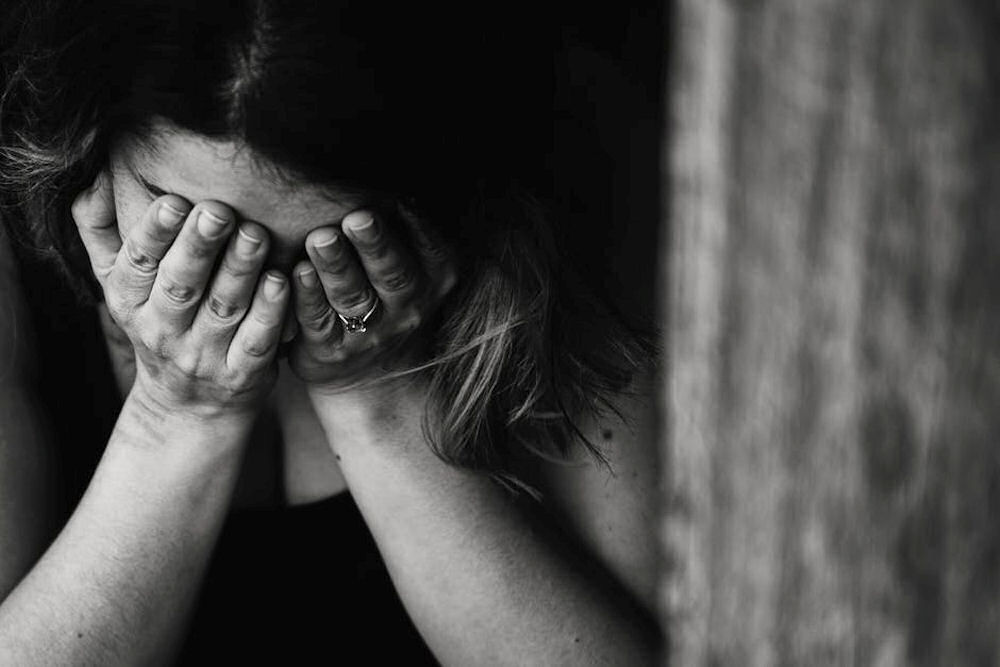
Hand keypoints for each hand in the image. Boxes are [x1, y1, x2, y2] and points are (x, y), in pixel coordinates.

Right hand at [72, 169, 288, 418]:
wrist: (188, 405)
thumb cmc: (158, 322)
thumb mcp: (119, 283)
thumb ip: (100, 230)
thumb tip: (93, 174)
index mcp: (129, 301)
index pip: (138, 264)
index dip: (154, 233)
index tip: (173, 200)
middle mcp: (163, 330)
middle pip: (181, 285)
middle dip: (199, 246)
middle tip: (219, 211)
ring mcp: (203, 356)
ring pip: (223, 308)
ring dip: (240, 270)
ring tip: (256, 234)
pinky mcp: (242, 374)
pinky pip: (256, 341)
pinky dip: (269, 312)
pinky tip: (281, 281)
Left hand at [288, 202, 456, 392]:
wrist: (374, 376)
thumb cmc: (388, 296)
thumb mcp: (415, 266)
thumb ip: (404, 226)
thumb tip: (383, 162)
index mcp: (433, 277)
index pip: (429, 248)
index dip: (413, 224)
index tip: (397, 197)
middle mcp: (407, 306)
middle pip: (392, 273)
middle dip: (375, 244)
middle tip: (358, 217)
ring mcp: (370, 332)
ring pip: (353, 297)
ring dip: (336, 266)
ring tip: (320, 239)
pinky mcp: (331, 350)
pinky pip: (318, 321)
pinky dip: (307, 297)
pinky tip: (296, 272)